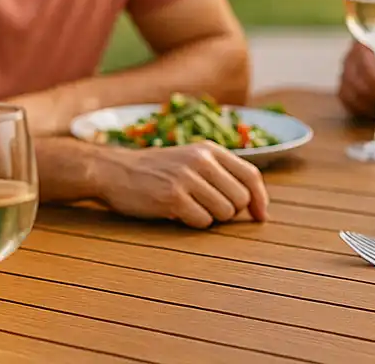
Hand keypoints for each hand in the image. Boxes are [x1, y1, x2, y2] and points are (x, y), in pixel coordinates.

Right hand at [92, 142, 268, 228]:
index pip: (251, 175)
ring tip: (190, 208)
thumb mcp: (189, 159)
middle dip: (229, 212)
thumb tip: (251, 202)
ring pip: (224, 212)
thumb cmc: (155, 171)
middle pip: (240, 198)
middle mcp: (201, 160)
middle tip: (207, 209)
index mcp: (208, 149)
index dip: (260, 199)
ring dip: (211, 218)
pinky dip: (194, 223)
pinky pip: (202, 222)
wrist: (113, 171)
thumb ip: (218, 172)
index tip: (261, 217)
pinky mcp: (172, 198)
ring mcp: (187, 178)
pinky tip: (177, 214)